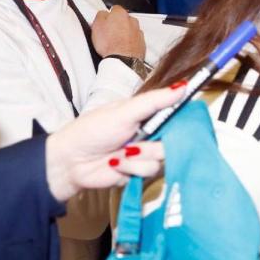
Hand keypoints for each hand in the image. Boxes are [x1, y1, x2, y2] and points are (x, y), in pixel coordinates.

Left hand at [44, 85, 184, 201]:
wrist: (70, 162)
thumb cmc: (93, 130)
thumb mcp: (124, 111)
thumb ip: (154, 101)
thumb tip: (182, 86)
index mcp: (147, 115)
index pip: (176, 113)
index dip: (183, 116)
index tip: (189, 117)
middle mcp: (149, 134)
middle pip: (174, 139)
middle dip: (156, 140)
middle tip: (140, 137)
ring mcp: (145, 154)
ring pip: (162, 157)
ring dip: (139, 155)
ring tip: (121, 152)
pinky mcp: (139, 173)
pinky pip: (149, 172)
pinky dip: (131, 168)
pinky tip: (116, 164)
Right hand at [91, 5, 145, 58]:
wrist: (122, 60)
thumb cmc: (110, 44)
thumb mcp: (97, 26)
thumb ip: (100, 15)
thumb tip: (103, 13)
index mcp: (120, 14)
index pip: (115, 9)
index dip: (108, 15)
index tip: (105, 20)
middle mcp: (132, 21)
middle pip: (124, 19)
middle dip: (117, 24)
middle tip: (109, 33)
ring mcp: (138, 32)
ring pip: (130, 29)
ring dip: (124, 33)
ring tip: (115, 42)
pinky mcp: (142, 42)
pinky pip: (135, 39)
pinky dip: (130, 41)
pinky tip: (122, 47)